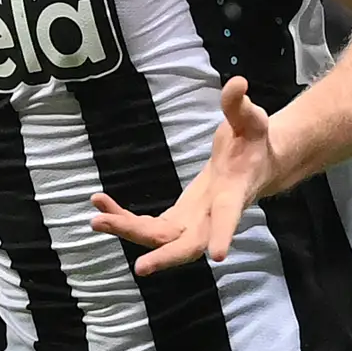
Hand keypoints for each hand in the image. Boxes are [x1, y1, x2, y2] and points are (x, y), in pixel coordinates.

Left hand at [94, 76, 277, 273]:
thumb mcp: (251, 120)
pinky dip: (124, 219)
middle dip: (164, 255)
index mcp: (233, 193)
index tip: (219, 256)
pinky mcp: (177, 220)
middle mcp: (212, 216)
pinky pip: (147, 227)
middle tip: (140, 268)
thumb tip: (236, 82)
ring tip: (96, 218)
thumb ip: (239, 106)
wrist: (255, 166)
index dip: (225, 233)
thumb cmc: (254, 142)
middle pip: (189, 245)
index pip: (230, 216)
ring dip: (128, 231)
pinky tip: (100, 206)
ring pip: (160, 239)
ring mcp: (193, 222)